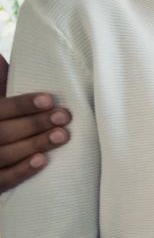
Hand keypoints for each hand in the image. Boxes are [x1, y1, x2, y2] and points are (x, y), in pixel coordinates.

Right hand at [0, 56, 71, 191]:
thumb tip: (0, 57)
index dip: (22, 104)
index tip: (50, 99)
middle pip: (3, 132)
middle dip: (35, 124)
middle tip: (64, 117)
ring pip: (4, 155)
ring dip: (34, 145)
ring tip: (62, 136)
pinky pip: (2, 180)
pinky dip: (21, 171)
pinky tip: (42, 162)